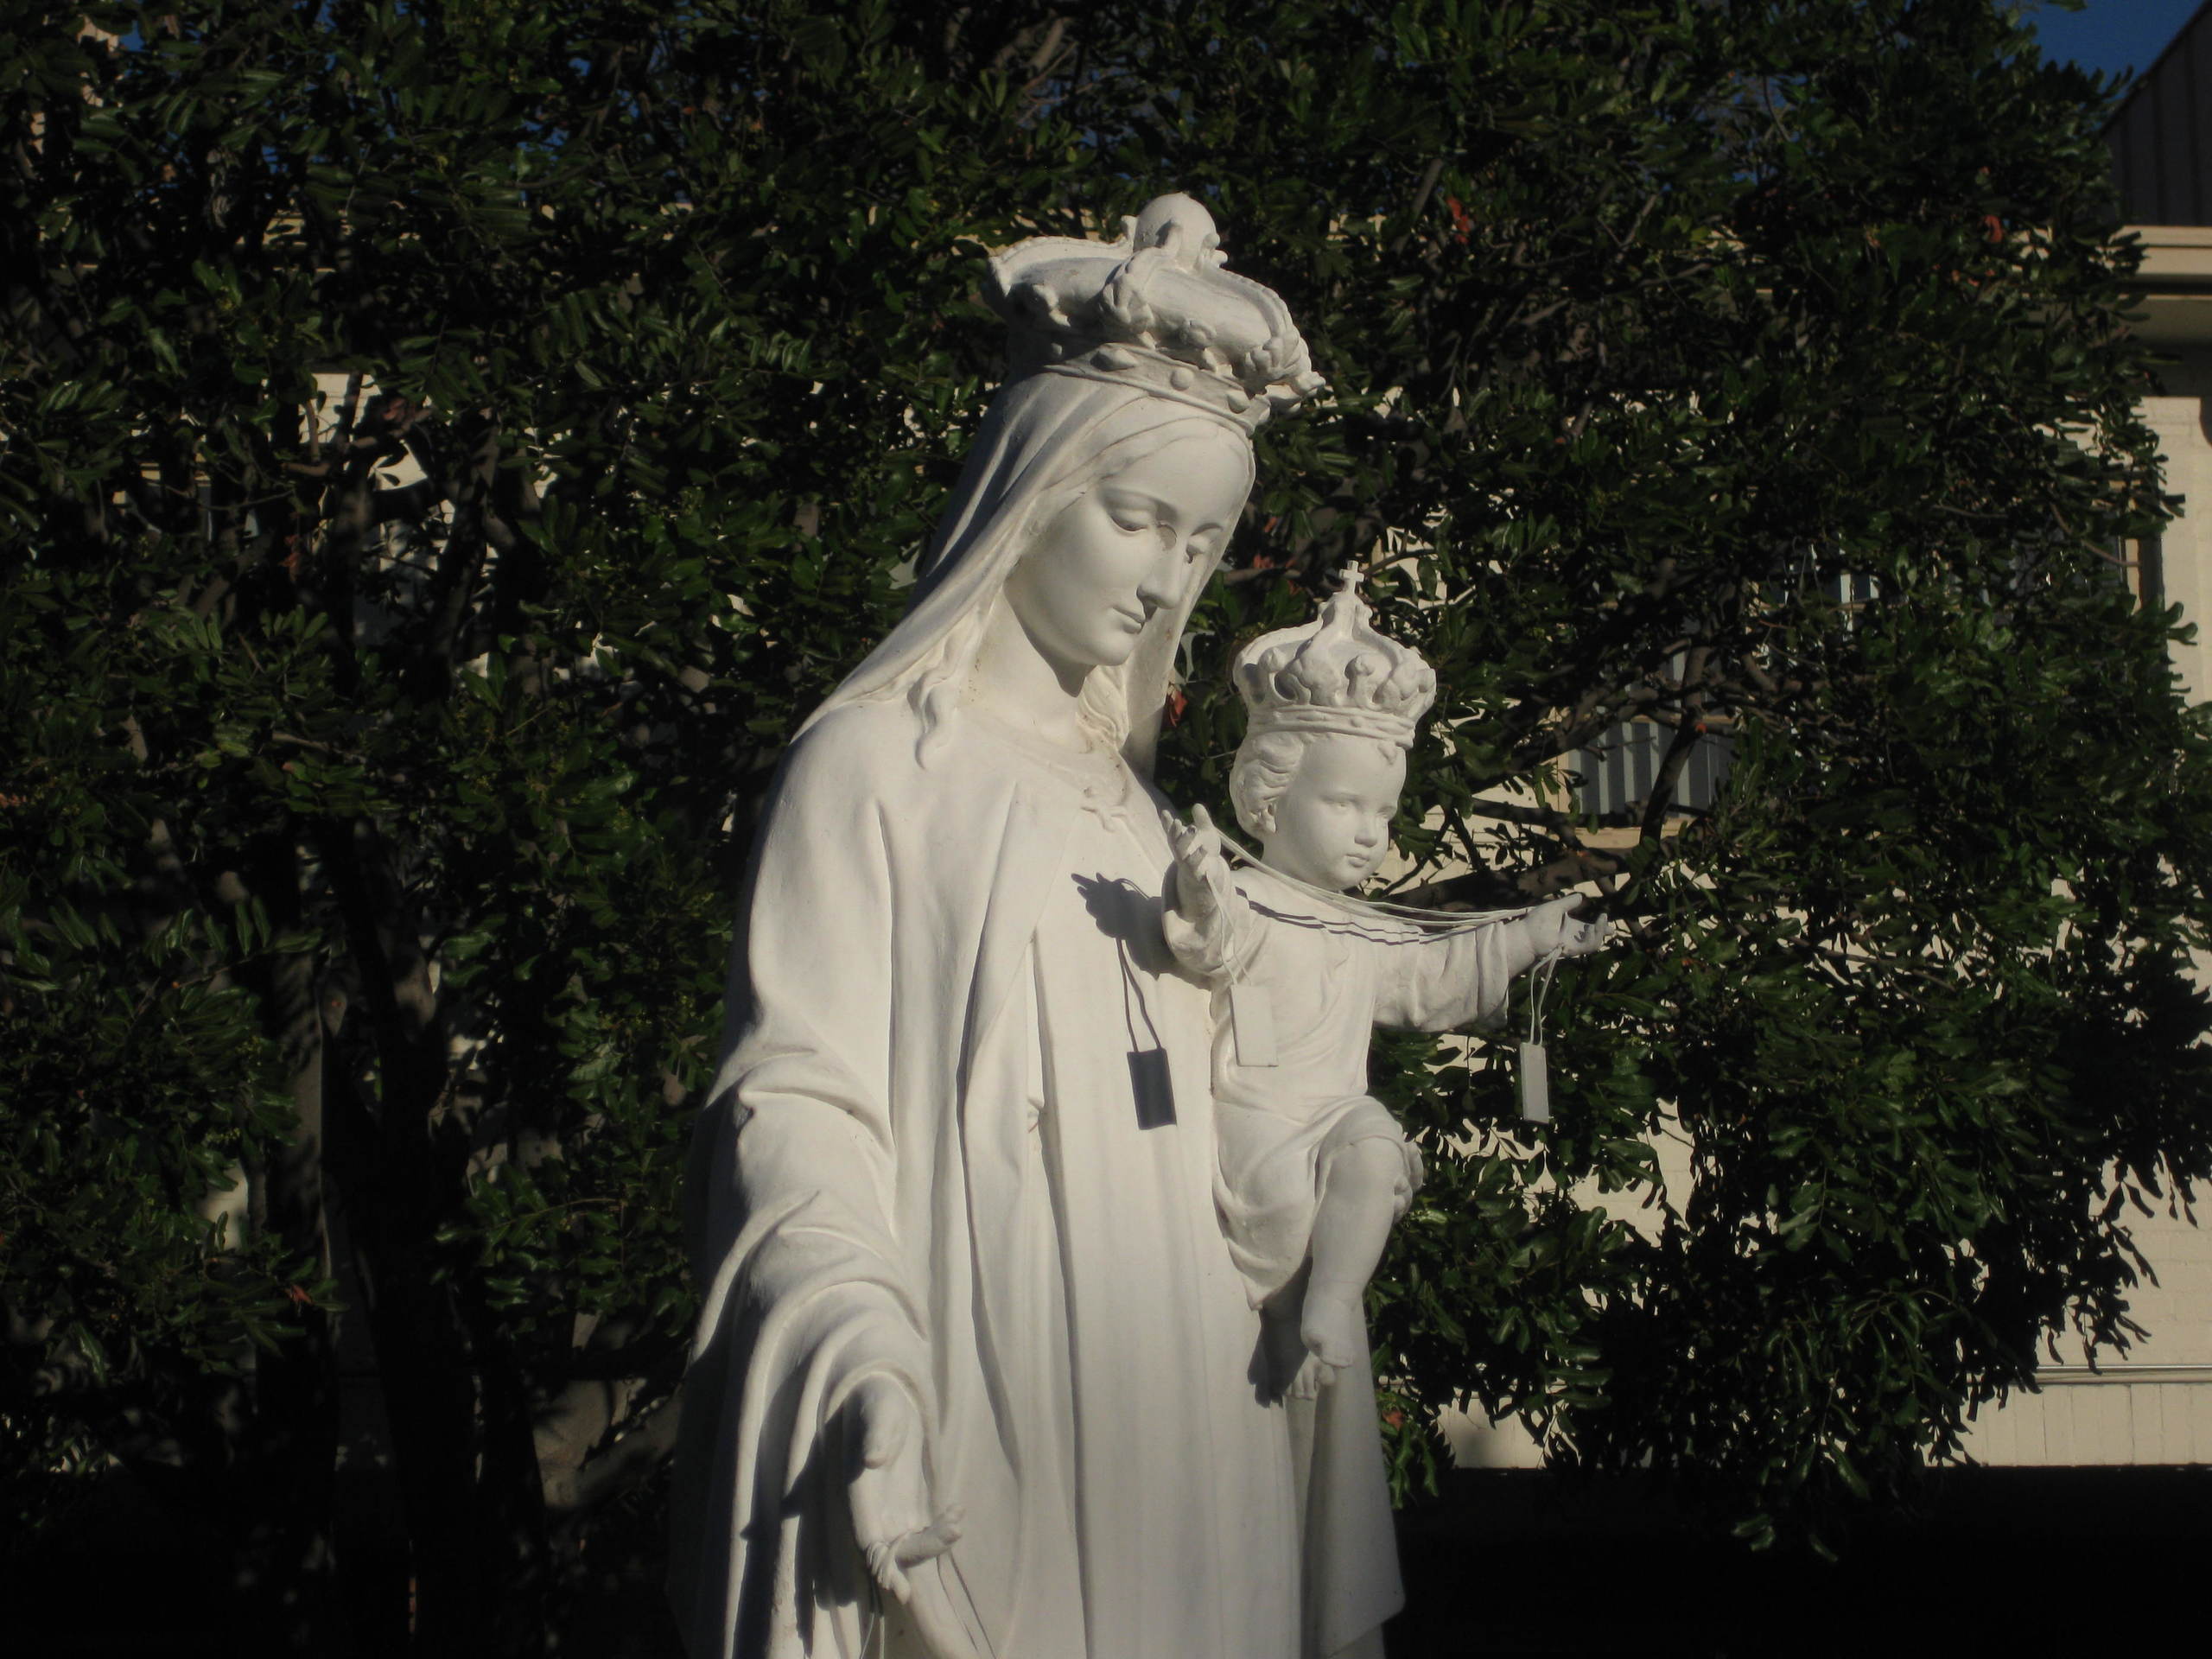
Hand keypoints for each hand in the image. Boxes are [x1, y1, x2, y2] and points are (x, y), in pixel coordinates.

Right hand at [842, 1374, 980, 1658]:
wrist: (885, 1392)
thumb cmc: (880, 1400)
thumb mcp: (881, 1412)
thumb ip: (878, 1434)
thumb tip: (874, 1460)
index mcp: (861, 1491)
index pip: (868, 1537)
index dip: (882, 1562)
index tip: (900, 1583)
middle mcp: (873, 1506)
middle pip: (890, 1548)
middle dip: (914, 1559)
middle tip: (951, 1537)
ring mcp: (889, 1506)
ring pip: (907, 1543)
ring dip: (932, 1543)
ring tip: (958, 1519)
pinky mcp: (905, 1502)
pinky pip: (920, 1529)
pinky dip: (939, 1529)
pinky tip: (958, 1509)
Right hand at [1162, 804, 1227, 917]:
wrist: (1207, 876)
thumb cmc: (1203, 852)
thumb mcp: (1206, 834)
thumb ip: (1202, 820)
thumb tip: (1197, 805)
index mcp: (1180, 844)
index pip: (1171, 833)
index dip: (1167, 823)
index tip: (1165, 813)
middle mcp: (1180, 855)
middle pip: (1175, 844)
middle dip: (1175, 832)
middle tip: (1177, 820)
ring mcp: (1187, 866)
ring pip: (1183, 855)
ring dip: (1186, 843)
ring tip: (1193, 828)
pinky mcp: (1196, 875)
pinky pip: (1196, 868)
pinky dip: (1199, 859)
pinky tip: (1204, 849)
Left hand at [1525, 894, 1612, 961]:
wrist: (1527, 934)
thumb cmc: (1536, 921)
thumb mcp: (1555, 907)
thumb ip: (1568, 903)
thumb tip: (1581, 896)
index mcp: (1570, 928)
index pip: (1589, 928)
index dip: (1599, 924)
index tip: (1605, 917)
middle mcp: (1573, 938)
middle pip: (1594, 937)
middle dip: (1603, 932)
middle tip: (1611, 928)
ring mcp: (1573, 945)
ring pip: (1594, 943)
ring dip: (1600, 932)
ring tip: (1602, 919)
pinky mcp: (1571, 950)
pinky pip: (1587, 947)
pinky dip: (1593, 937)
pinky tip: (1593, 927)